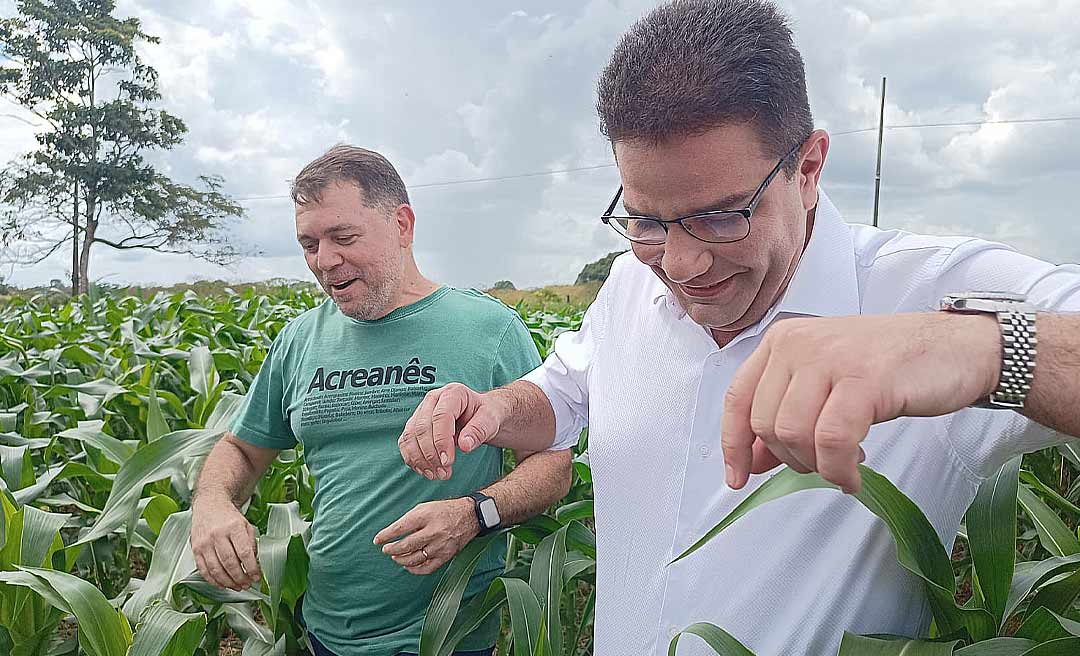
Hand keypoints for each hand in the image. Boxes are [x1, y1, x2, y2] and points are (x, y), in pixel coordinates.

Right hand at [190, 495, 261, 590]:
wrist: (209, 505)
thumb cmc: (230, 518)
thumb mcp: (246, 525)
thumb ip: (251, 544)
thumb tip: (254, 564)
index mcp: (234, 527)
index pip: (244, 552)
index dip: (251, 568)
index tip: (257, 577)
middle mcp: (217, 534)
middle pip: (229, 562)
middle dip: (240, 578)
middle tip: (247, 585)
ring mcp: (204, 542)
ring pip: (216, 569)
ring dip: (228, 582)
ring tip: (237, 587)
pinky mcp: (195, 549)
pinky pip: (204, 570)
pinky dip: (213, 581)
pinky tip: (223, 584)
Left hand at [373, 498, 479, 574]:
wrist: (470, 516)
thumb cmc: (444, 510)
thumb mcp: (425, 508)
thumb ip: (409, 519)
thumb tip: (393, 533)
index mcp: (426, 516)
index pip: (400, 528)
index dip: (386, 536)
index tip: (377, 540)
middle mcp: (433, 531)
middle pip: (406, 546)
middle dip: (392, 549)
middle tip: (386, 549)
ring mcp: (440, 545)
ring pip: (414, 559)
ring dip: (401, 560)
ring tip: (395, 556)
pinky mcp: (446, 556)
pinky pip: (427, 568)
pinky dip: (415, 569)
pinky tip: (408, 566)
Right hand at [398, 383, 506, 479]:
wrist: (482, 415)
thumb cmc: (487, 415)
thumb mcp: (491, 420)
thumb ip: (479, 431)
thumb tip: (465, 445)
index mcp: (453, 393)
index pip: (441, 417)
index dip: (441, 441)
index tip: (448, 462)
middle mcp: (433, 399)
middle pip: (422, 428)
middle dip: (431, 454)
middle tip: (444, 474)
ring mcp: (422, 411)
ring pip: (410, 436)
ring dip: (420, 459)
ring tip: (436, 475)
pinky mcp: (415, 425)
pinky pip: (406, 443)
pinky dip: (413, 459)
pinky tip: (426, 471)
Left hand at [722, 312, 999, 493]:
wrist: (958, 348)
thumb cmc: (891, 368)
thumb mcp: (826, 383)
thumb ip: (786, 414)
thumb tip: (752, 461)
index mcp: (782, 340)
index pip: (737, 399)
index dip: (734, 445)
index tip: (738, 479)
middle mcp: (797, 343)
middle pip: (765, 423)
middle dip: (790, 459)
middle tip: (823, 464)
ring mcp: (830, 358)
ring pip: (793, 433)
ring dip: (816, 465)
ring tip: (842, 467)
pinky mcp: (863, 379)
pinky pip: (832, 440)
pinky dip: (839, 469)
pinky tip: (854, 474)